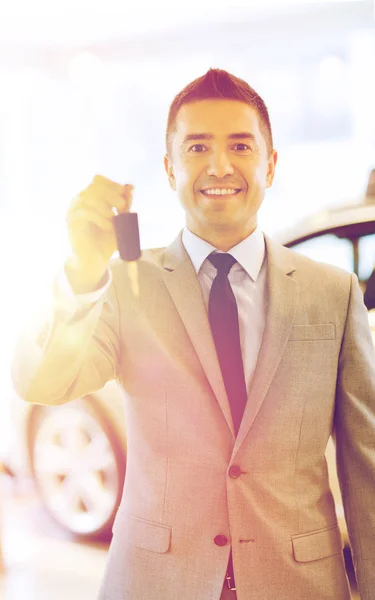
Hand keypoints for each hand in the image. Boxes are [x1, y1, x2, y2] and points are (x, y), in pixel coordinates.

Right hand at [66, 175, 132, 291]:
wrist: (95, 261)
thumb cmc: (107, 240)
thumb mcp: (120, 222)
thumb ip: (124, 206)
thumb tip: (130, 186)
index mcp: (91, 198)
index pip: (97, 180)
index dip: (112, 184)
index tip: (124, 195)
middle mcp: (79, 202)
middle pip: (92, 186)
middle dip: (110, 193)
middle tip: (122, 205)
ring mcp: (73, 212)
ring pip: (85, 197)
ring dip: (104, 205)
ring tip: (114, 218)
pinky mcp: (71, 223)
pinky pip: (83, 213)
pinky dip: (99, 217)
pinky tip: (108, 226)